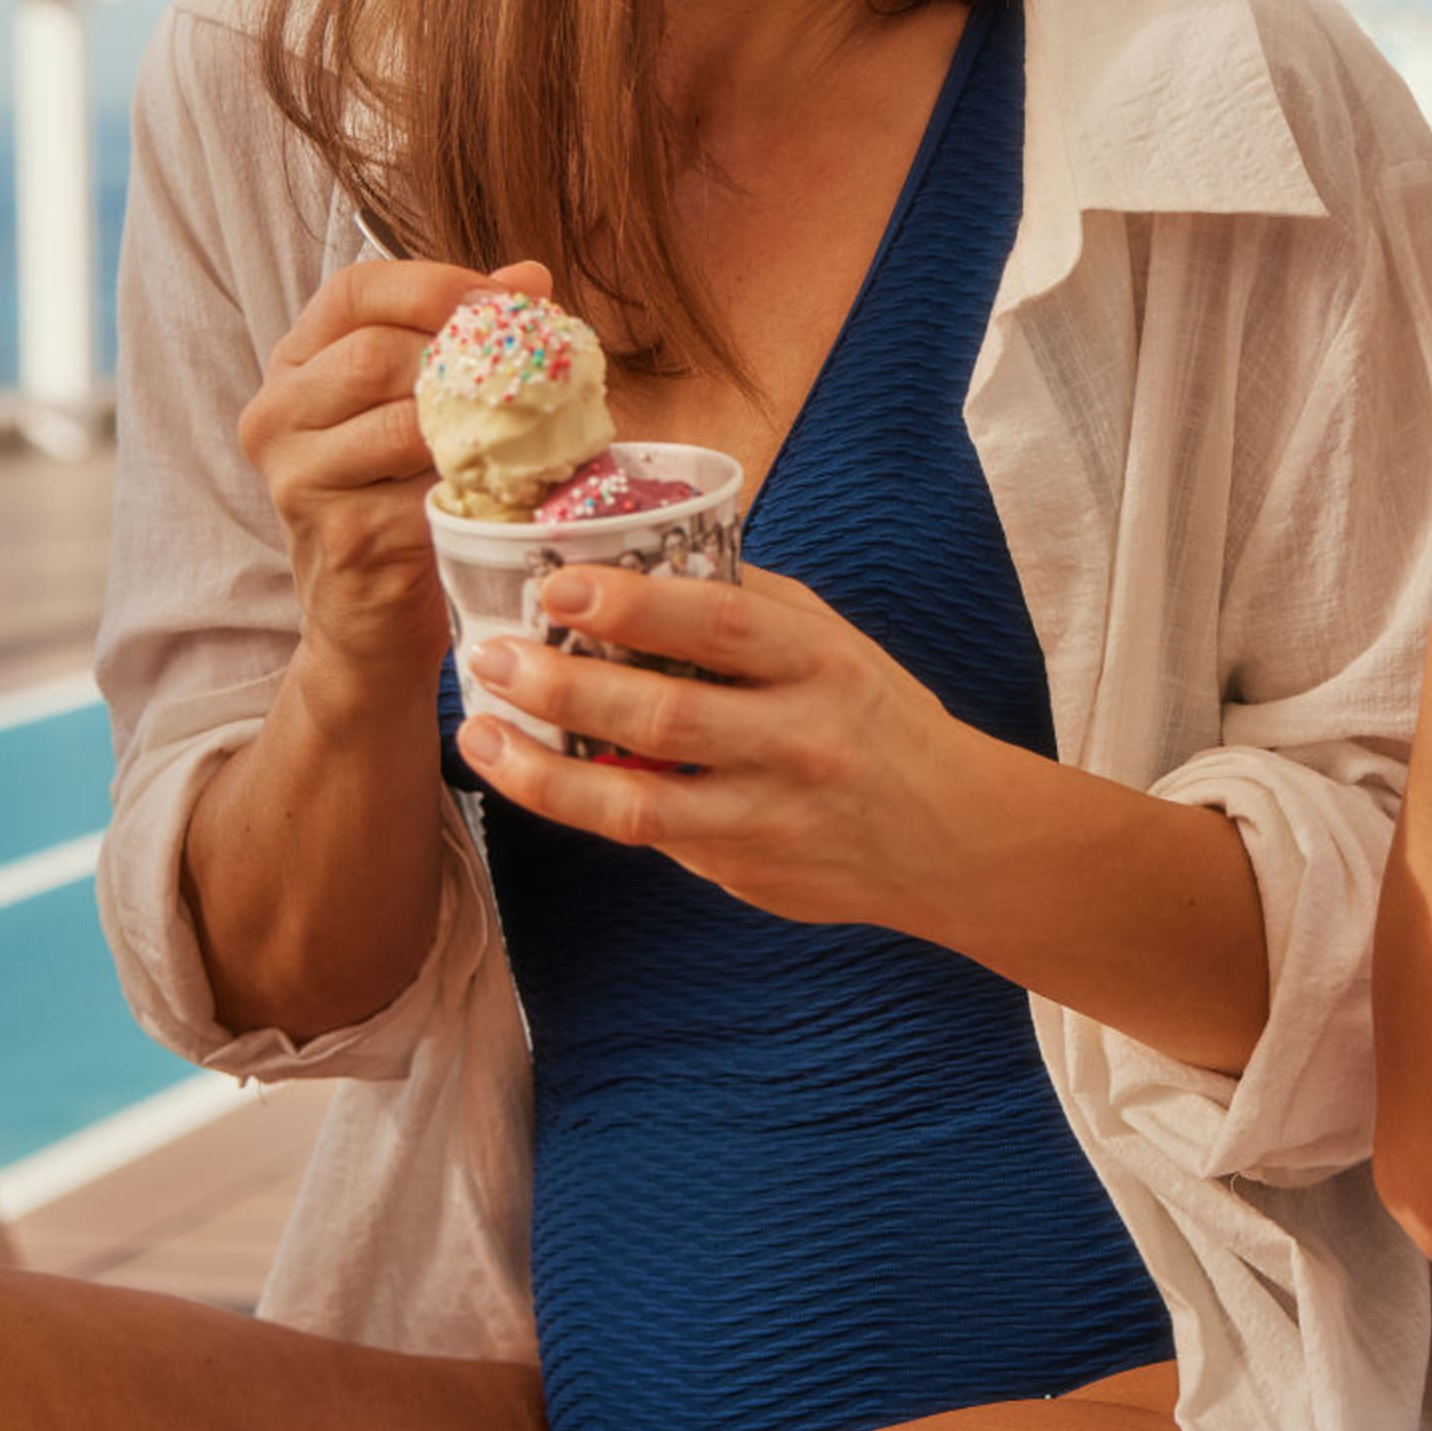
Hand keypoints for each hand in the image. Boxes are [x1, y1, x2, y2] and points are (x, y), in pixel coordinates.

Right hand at [238, 255, 553, 686]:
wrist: (369, 618)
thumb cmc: (402, 494)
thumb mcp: (421, 406)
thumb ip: (462, 338)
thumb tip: (528, 278)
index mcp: (295, 364)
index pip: (353, 290)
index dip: (436, 284)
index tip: (509, 301)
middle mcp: (277, 415)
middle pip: (375, 354)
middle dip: (467, 357)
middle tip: (540, 369)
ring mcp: (300, 482)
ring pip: (402, 424)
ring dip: (485, 423)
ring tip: (540, 425)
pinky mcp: (344, 540)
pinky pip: (428, 494)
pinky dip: (486, 485)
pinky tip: (522, 484)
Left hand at [452, 564, 982, 928]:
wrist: (953, 839)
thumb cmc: (877, 720)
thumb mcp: (836, 645)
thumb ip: (750, 606)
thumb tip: (635, 559)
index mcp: (823, 664)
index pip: (723, 624)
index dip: (637, 601)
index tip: (560, 582)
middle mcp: (799, 741)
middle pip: (666, 714)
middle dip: (564, 683)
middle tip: (494, 657)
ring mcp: (769, 816)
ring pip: (639, 803)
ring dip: (544, 770)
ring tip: (479, 736)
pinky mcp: (744, 871)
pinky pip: (650, 837)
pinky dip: (581, 805)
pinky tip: (533, 775)